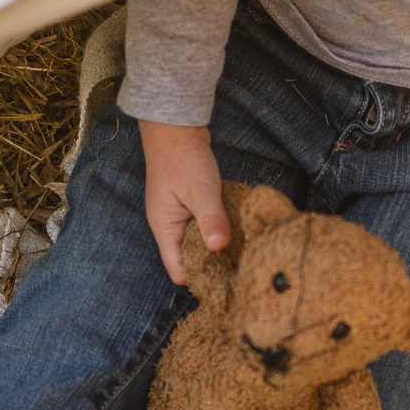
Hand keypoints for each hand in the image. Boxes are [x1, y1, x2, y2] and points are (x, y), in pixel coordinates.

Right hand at [139, 120, 227, 284]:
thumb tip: (218, 247)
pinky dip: (218, 230)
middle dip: (213, 266)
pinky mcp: (190, 207)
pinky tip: (238, 230)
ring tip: (244, 252)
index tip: (228, 281)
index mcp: (165, 229)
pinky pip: (204, 227)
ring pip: (199, 244)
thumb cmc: (183, 158)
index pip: (178, 270)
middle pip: (189, 260)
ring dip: (217, 247)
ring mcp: (180, 217)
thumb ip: (210, 219)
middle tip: (242, 269)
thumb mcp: (201, 190)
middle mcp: (170, 228)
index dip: (201, 278)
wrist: (176, 128)